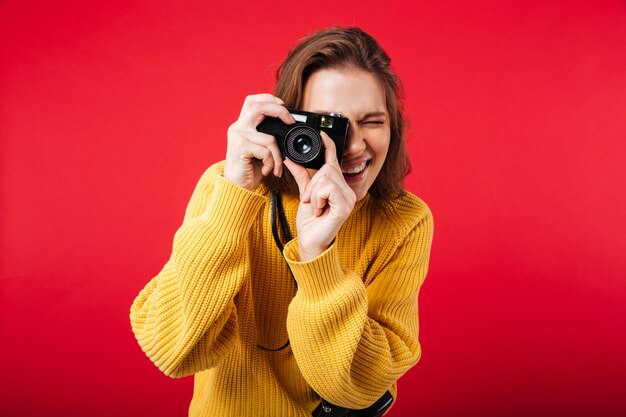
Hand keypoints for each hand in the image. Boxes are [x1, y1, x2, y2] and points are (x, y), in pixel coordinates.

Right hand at [224, 94, 294, 189]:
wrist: (236, 187)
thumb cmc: (249, 169)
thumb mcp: (259, 148)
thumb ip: (266, 135)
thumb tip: (287, 127)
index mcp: (242, 125)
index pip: (253, 101)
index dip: (268, 98)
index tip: (283, 104)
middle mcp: (238, 127)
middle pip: (259, 106)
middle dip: (280, 111)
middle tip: (290, 122)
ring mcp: (238, 136)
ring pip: (270, 138)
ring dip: (278, 157)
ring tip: (275, 167)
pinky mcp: (241, 147)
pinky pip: (266, 152)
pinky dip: (271, 164)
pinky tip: (266, 171)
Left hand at [284, 132, 356, 260]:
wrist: (310, 241)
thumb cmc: (310, 222)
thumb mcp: (304, 194)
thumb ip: (301, 176)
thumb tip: (290, 159)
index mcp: (338, 186)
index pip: (334, 161)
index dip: (329, 145)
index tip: (321, 133)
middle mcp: (346, 190)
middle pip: (327, 169)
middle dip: (312, 184)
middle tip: (310, 201)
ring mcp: (348, 198)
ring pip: (326, 177)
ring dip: (313, 193)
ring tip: (315, 206)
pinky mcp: (344, 206)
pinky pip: (326, 189)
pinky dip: (317, 198)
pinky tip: (319, 210)